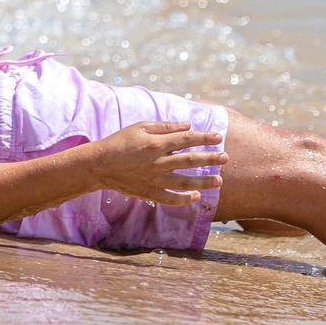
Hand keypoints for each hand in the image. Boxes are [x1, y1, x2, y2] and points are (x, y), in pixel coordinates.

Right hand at [86, 122, 225, 205]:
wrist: (99, 165)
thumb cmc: (119, 142)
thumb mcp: (140, 127)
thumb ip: (165, 127)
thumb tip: (187, 125)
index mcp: (156, 143)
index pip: (187, 139)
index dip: (204, 137)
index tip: (218, 137)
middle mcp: (158, 162)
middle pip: (190, 160)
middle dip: (210, 158)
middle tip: (226, 157)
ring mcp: (154, 179)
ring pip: (185, 181)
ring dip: (203, 181)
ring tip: (219, 181)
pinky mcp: (149, 192)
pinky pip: (170, 198)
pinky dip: (184, 199)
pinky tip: (195, 197)